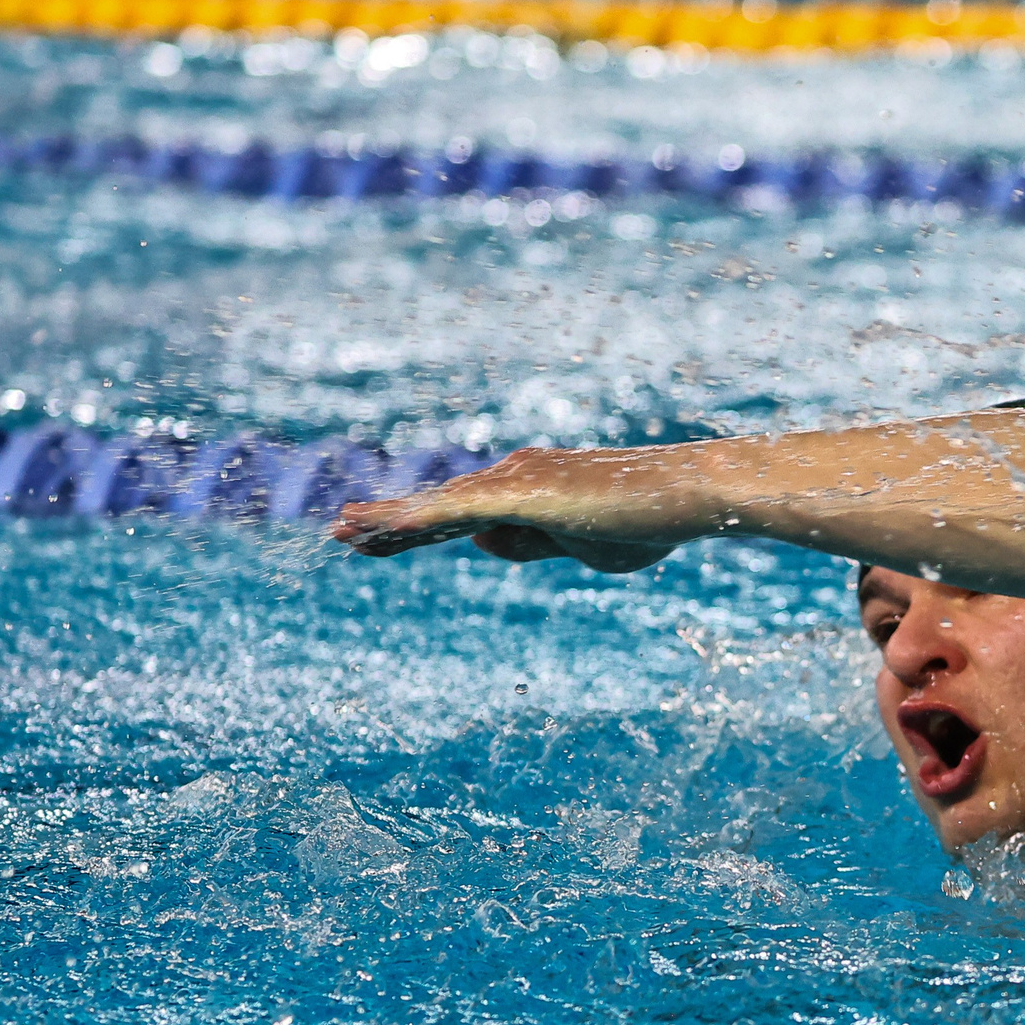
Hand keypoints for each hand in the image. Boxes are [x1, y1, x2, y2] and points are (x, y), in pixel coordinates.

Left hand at [329, 448, 678, 573]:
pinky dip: (417, 522)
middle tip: (339, 533)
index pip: (457, 516)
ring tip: (343, 531)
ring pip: (437, 507)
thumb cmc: (646, 520)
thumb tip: (480, 542)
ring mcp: (515, 483)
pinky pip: (456, 511)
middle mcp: (512, 478)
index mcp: (525, 492)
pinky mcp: (523, 494)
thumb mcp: (580, 546)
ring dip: (389, 521)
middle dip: (388, 522)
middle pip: (437, 506)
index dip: (412, 529)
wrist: (685, 496)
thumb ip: (530, 544)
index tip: (372, 541)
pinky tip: (381, 531)